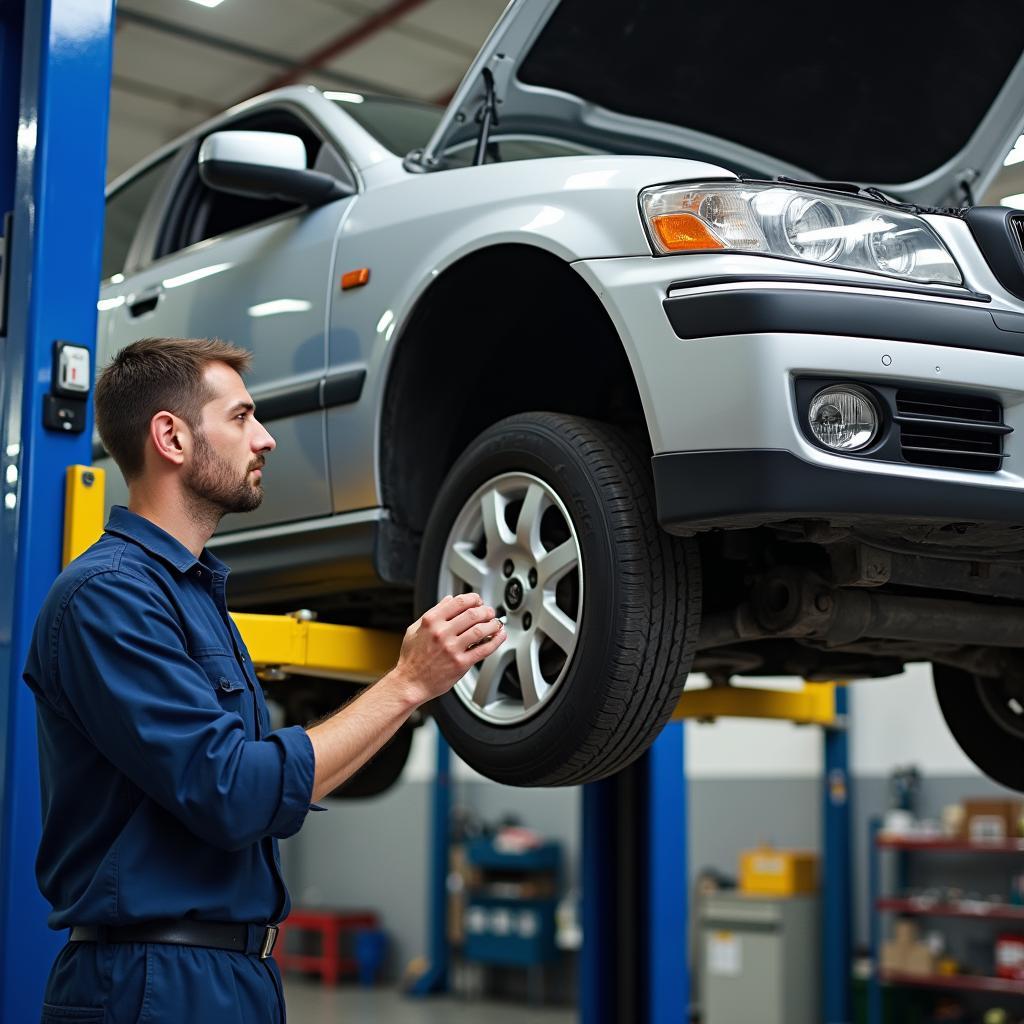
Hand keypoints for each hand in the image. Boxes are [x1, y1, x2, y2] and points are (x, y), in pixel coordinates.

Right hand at [391, 593, 505, 706]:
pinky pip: (483, 649)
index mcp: (431, 621)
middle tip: (490, 612)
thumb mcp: (415, 629)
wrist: (410, 683)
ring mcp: (452, 648)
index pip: (459, 602)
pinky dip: (495, 641)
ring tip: (496, 623)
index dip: (473, 599)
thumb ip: (433, 612)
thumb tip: (449, 599)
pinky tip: (500, 636)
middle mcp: (441, 633)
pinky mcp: (461, 663)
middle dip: (486, 610)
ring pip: (480, 630)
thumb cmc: (411, 658)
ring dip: (493, 624)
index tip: (478, 601)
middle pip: (472, 614)